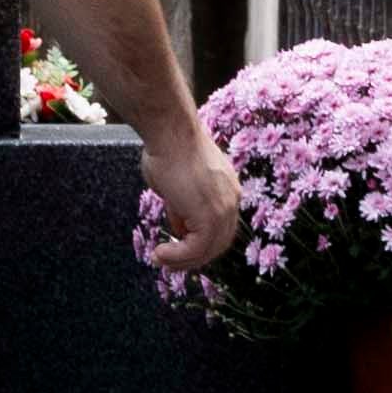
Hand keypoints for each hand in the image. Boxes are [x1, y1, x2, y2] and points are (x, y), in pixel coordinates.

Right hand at [139, 123, 240, 283]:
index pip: (220, 226)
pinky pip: (197, 249)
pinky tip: (160, 254)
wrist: (170, 132)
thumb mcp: (175, 182)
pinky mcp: (210, 217)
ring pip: (208, 250)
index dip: (199, 240)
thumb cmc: (166, 147)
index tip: (175, 242)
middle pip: (219, 242)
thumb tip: (178, 224)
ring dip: (182, 260)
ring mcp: (224, 209)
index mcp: (227, 188)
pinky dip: (178, 257)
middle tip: (167, 259)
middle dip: (192, 256)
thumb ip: (181, 205)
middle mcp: (232, 199)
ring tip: (159, 258)